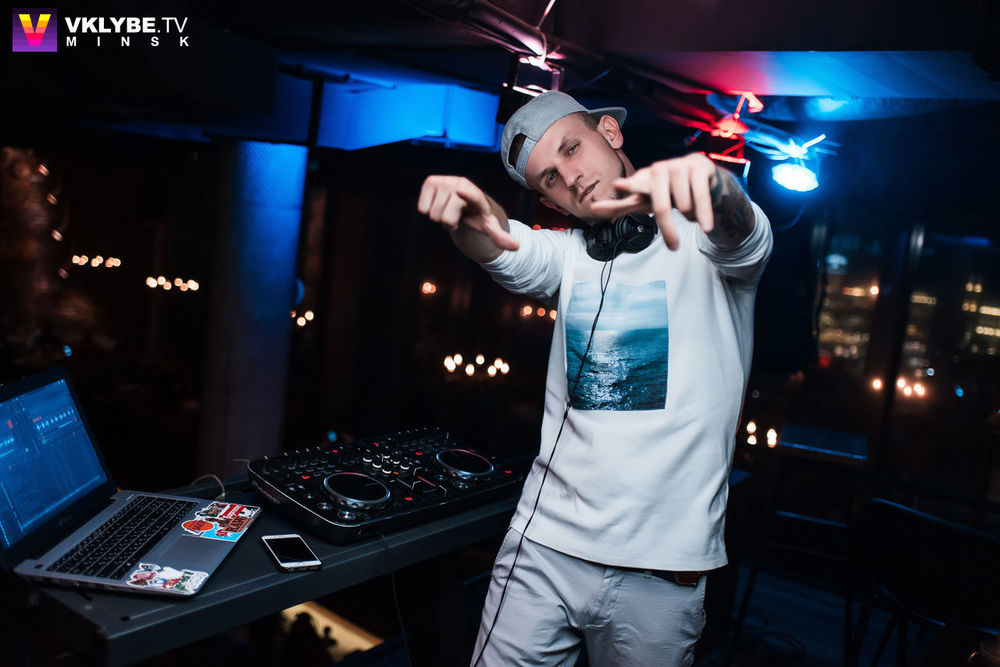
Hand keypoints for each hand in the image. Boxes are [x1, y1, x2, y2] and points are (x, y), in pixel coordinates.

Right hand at [417, 176, 518, 251]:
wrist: (465, 201)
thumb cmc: (477, 215)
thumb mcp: (488, 225)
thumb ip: (500, 236)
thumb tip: (516, 247)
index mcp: (475, 194)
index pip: (471, 195)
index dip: (465, 193)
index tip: (460, 190)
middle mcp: (460, 183)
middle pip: (444, 218)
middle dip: (449, 223)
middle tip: (458, 216)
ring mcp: (444, 181)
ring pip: (432, 214)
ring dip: (439, 217)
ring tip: (450, 211)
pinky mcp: (430, 181)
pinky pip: (421, 207)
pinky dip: (427, 210)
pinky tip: (439, 205)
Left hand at [589, 153, 718, 250]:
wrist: (700, 173)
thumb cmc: (666, 190)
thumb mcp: (645, 199)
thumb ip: (621, 206)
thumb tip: (593, 210)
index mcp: (644, 180)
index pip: (635, 186)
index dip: (629, 186)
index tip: (618, 184)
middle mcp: (660, 170)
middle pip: (662, 207)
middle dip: (668, 230)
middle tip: (673, 248)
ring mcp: (679, 166)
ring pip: (684, 205)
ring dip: (689, 215)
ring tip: (689, 210)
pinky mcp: (698, 167)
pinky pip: (701, 197)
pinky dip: (704, 214)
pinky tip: (706, 227)